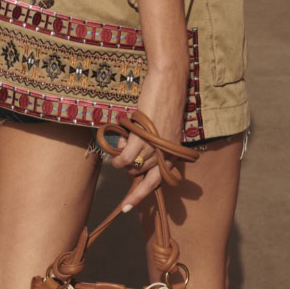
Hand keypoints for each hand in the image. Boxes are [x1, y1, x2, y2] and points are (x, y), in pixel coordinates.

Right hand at [111, 64, 187, 211]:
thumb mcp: (163, 127)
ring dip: (122, 164)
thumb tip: (134, 158)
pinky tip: (114, 154)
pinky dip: (118, 158)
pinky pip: (127, 156)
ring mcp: (156, 145)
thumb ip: (154, 143)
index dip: (142, 194)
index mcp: (174, 151)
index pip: (159, 180)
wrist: (168, 81)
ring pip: (134, 167)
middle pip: (146, 177)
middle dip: (133, 182)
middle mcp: (167, 151)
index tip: (128, 207)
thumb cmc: (164, 100)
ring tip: (117, 156)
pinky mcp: (144, 136)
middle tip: (124, 184)